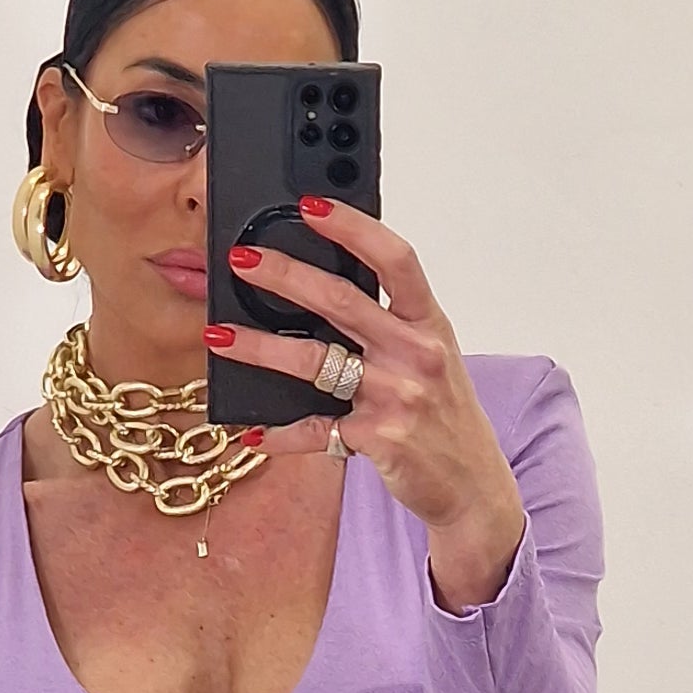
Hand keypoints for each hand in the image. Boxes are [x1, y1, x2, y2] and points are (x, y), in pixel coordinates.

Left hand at [206, 198, 527, 608]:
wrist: (473, 486)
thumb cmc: (443, 414)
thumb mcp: (429, 356)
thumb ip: (388, 322)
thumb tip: (320, 286)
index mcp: (429, 321)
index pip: (394, 258)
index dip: (352, 227)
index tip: (310, 206)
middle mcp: (416, 353)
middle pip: (342, 301)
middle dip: (285, 275)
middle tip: (241, 260)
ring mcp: (397, 397)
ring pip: (316, 362)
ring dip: (261, 348)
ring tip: (220, 337)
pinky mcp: (378, 439)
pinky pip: (316, 431)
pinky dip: (280, 435)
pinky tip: (252, 432)